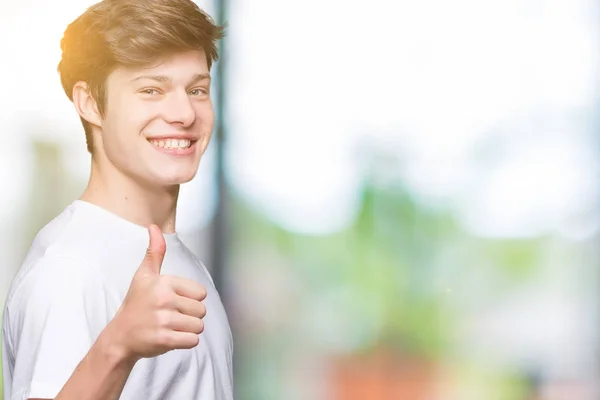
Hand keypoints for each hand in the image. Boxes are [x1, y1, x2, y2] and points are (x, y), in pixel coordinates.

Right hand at [107, 224, 206, 361]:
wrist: (120, 336)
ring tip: (171, 327)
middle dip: (190, 316)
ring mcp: (164, 321)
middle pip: (202, 311)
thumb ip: (155, 252)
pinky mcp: (164, 340)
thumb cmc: (136, 304)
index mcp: (163, 283)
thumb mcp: (144, 276)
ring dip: (188, 330)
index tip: (172, 301)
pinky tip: (171, 337)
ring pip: (199, 326)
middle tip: (170, 316)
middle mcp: (164, 300)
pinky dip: (185, 342)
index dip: (190, 299)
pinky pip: (193, 341)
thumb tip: (153, 227)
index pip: (201, 293)